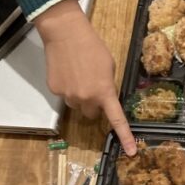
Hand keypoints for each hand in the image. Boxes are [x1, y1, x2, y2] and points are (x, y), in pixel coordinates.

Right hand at [36, 0, 135, 155]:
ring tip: (78, 75)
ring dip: (79, 97)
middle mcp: (86, 98)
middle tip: (92, 87)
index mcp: (104, 92)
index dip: (125, 137)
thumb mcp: (109, 66)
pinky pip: (64, 96)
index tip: (130, 152)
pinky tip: (67, 71)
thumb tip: (104, 96)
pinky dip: (66, 88)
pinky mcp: (54, 90)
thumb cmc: (91, 46)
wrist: (65, 33)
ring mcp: (68, 96)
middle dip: (93, 105)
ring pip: (77, 106)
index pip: (116, 120)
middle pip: (91, 114)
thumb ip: (109, 86)